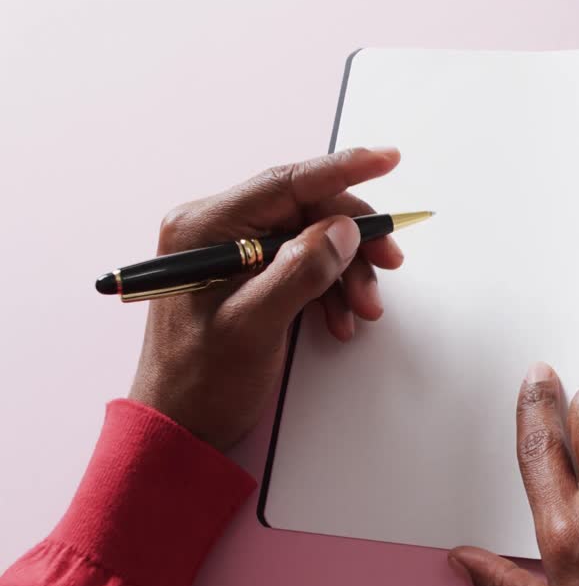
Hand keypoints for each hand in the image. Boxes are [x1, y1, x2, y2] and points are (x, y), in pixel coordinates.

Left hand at [129, 147, 403, 451]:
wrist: (183, 425)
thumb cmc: (201, 380)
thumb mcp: (255, 325)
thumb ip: (300, 271)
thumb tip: (341, 230)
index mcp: (205, 227)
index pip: (287, 182)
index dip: (344, 169)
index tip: (387, 159)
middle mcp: (216, 230)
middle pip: (307, 210)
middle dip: (352, 240)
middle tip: (388, 263)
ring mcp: (230, 251)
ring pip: (312, 238)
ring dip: (346, 271)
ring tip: (363, 309)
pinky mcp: (246, 274)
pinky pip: (303, 264)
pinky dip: (330, 288)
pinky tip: (339, 317)